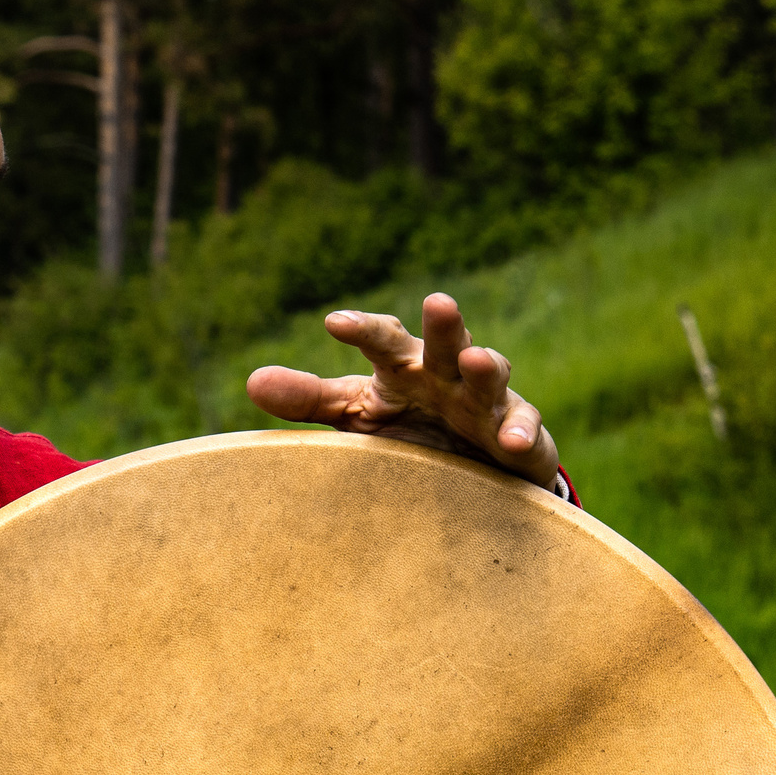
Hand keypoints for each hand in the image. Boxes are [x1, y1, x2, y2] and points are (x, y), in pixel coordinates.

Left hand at [246, 292, 559, 489]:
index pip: (383, 339)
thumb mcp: (356, 415)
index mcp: (405, 366)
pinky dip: (520, 433)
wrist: (469, 473)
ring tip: (477, 360)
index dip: (363, 329)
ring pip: (491, 377)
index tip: (334, 323)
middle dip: (444, 323)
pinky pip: (523, 433)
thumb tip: (251, 382)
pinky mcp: (519, 438)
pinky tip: (512, 442)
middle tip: (437, 301)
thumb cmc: (407, 430)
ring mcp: (488, 403)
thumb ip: (310, 400)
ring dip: (487, 367)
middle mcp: (448, 375)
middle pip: (446, 341)